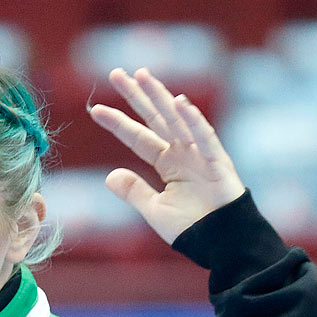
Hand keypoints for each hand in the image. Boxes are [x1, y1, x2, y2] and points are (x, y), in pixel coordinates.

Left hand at [88, 66, 246, 243]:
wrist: (221, 243)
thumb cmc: (192, 228)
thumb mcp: (154, 209)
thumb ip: (133, 191)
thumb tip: (109, 176)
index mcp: (168, 163)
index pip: (138, 137)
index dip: (117, 123)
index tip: (95, 109)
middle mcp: (183, 152)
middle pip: (155, 118)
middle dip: (137, 96)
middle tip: (116, 73)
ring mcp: (200, 153)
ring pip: (176, 119)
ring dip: (159, 96)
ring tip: (142, 75)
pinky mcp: (217, 160)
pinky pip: (204, 136)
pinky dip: (193, 120)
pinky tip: (179, 102)